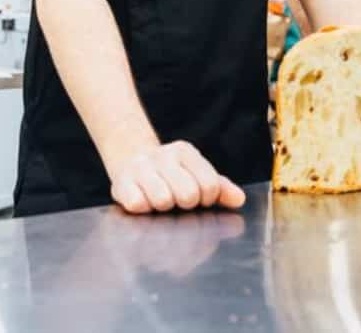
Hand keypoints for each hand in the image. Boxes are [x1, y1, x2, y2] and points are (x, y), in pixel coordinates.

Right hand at [109, 141, 245, 213]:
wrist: (131, 159)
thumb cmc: (172, 174)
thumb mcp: (197, 174)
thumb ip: (220, 187)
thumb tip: (239, 199)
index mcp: (186, 152)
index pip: (210, 185)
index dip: (206, 199)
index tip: (199, 199)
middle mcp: (163, 156)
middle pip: (188, 195)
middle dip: (185, 204)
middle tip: (177, 200)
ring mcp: (141, 167)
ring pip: (163, 200)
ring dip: (163, 208)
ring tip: (160, 201)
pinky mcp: (121, 182)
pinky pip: (138, 205)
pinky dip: (142, 209)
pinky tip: (142, 202)